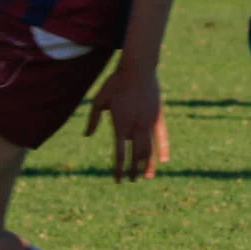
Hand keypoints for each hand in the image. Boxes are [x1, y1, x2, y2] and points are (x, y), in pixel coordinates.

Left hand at [85, 59, 170, 181]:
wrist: (137, 69)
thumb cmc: (115, 83)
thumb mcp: (98, 100)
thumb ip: (93, 120)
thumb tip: (86, 136)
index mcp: (119, 125)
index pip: (119, 154)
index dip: (118, 169)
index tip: (117, 180)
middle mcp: (135, 127)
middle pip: (136, 155)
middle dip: (134, 170)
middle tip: (131, 180)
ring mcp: (148, 122)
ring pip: (150, 149)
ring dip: (148, 165)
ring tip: (146, 177)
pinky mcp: (158, 117)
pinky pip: (162, 136)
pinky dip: (163, 149)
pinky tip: (164, 160)